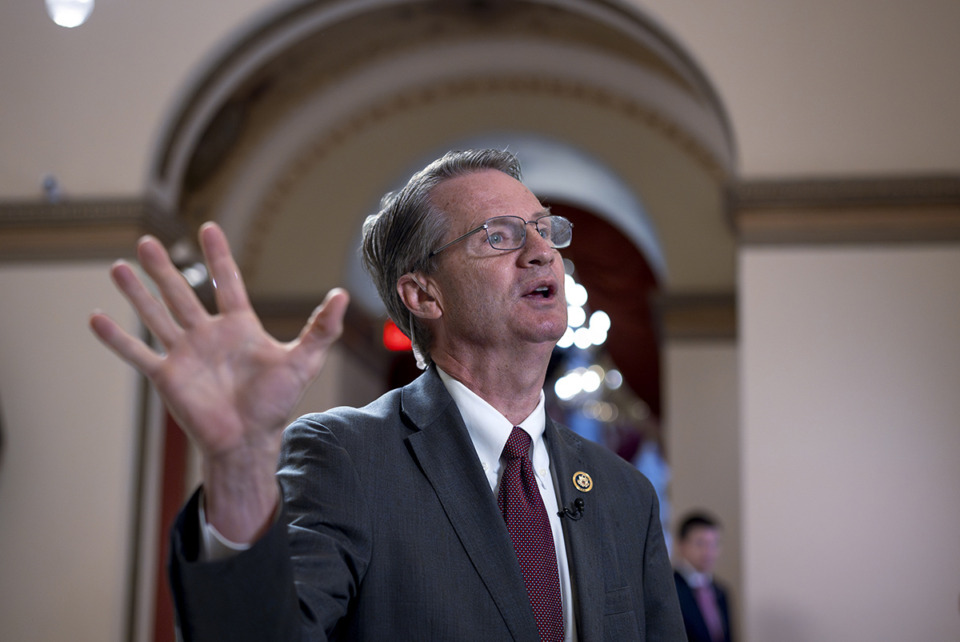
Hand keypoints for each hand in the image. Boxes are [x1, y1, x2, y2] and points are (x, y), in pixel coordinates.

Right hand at [90, 222, 348, 540]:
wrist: (249, 441)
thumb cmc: (276, 404)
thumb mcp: (303, 361)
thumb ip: (322, 328)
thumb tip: (343, 295)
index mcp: (239, 327)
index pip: (226, 283)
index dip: (218, 256)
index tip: (208, 228)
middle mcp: (207, 335)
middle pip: (181, 293)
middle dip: (164, 268)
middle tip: (148, 240)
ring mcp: (184, 354)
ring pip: (155, 315)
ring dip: (137, 292)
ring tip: (119, 266)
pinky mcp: (167, 376)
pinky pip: (137, 353)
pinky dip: (116, 338)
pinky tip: (95, 318)